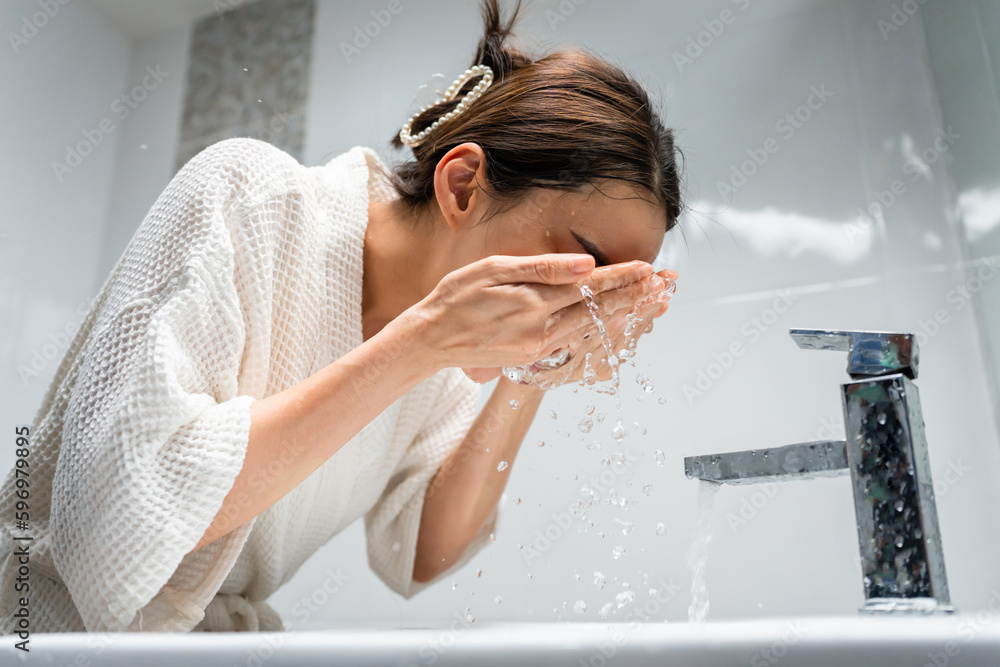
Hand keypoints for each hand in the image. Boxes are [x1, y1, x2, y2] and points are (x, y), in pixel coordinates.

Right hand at [404, 254, 655, 382]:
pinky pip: (578, 345)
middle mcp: (541, 329)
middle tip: (667, 287)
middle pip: (600, 311)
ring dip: (626, 316)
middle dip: (636, 297)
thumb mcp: (493, 269)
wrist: (430, 340)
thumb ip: (541, 267)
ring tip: (654, 304)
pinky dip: (603, 334)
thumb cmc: (455, 297)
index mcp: (533, 301)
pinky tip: (619, 325)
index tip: (650, 269)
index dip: (622, 277)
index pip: (589, 287)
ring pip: (594, 331)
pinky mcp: (534, 358)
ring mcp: (539, 348)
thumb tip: (585, 264)